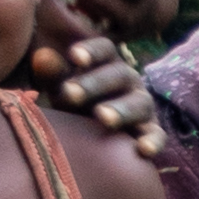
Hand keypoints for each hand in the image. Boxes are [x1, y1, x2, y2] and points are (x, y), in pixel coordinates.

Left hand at [32, 0, 165, 157]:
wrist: (97, 137)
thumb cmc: (77, 104)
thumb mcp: (63, 90)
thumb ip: (54, 75)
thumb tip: (41, 56)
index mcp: (107, 64)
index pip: (104, 49)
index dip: (91, 51)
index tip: (74, 57)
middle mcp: (129, 81)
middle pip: (119, 75)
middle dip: (94, 83)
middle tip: (71, 93)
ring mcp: (143, 105)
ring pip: (139, 104)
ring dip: (121, 109)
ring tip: (102, 118)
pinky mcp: (152, 131)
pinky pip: (157, 135)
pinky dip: (153, 141)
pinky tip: (143, 149)